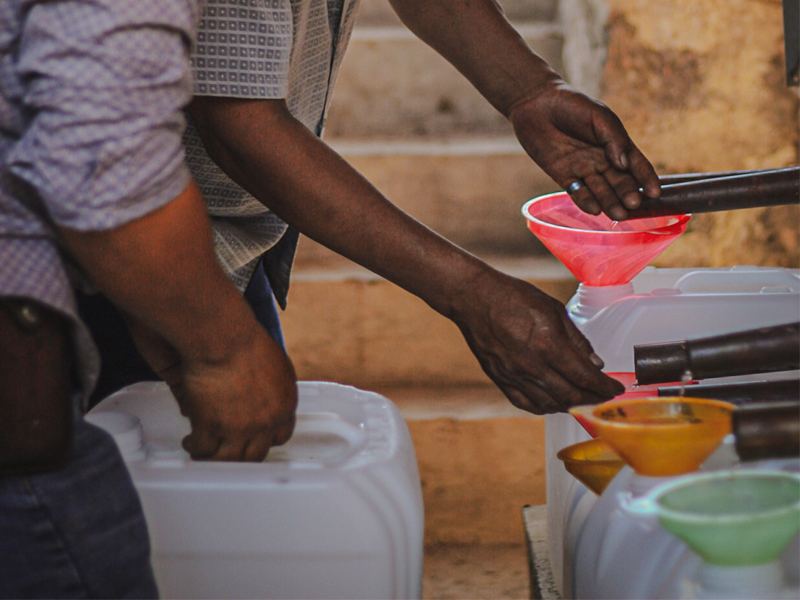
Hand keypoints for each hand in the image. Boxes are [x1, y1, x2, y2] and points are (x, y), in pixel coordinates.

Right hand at [126, 315, 297, 460]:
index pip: (281, 436)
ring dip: (216, 457)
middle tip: (227, 451)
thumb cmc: (245, 339)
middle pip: (255, 454)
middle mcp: (267, 422)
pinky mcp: (213, 427)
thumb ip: (271, 385)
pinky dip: (196, 448)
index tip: (253, 438)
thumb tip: (260, 396)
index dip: (264, 439)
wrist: (224, 337)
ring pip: (229, 459)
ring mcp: (240, 428)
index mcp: (285, 404)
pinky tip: (191, 442)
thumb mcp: (275, 363)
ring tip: (204, 450)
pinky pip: (204, 450)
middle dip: (240, 454)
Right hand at [452, 270, 623, 413]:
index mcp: (548, 345)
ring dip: (571, 405)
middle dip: (593, 399)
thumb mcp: (553, 310)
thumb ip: (576, 339)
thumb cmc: (513, 297)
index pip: (585, 377)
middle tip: (604, 397)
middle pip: (571, 396)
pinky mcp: (500, 379)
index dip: (605, 387)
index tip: (617, 389)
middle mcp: (531, 366)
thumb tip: (595, 364)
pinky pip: (527, 404)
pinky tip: (555, 401)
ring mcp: (514, 376)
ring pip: (550, 404)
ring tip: (583, 399)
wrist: (473, 298)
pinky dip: (545, 407)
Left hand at [509, 81, 660, 220]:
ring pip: (601, 191)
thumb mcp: (599, 116)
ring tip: (618, 214)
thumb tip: (624, 164)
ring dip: (610, 203)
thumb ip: (613, 138)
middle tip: (633, 205)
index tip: (655, 193)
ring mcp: (583, 170)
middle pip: (620, 182)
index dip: (646, 178)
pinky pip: (577, 193)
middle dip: (627, 194)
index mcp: (615, 145)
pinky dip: (585, 201)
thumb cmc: (572, 105)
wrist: (537, 104)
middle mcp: (602, 161)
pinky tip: (594, 209)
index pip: (636, 165)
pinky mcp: (564, 176)